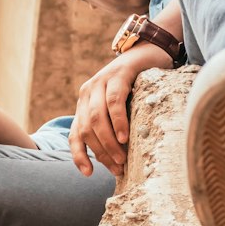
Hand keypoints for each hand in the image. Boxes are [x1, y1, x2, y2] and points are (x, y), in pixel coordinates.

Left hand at [69, 45, 171, 176]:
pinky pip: (113, 101)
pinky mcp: (117, 74)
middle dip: (100, 152)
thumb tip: (116, 162)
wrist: (149, 52)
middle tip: (117, 168)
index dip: (79, 155)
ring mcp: (100, 81)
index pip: (75, 134)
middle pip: (86, 129)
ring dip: (108, 142)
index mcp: (84, 103)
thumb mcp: (119, 108)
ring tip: (121, 158)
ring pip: (96, 118)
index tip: (88, 174)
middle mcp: (87, 93)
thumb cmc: (137, 86)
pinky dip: (117, 121)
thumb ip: (112, 127)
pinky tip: (124, 137)